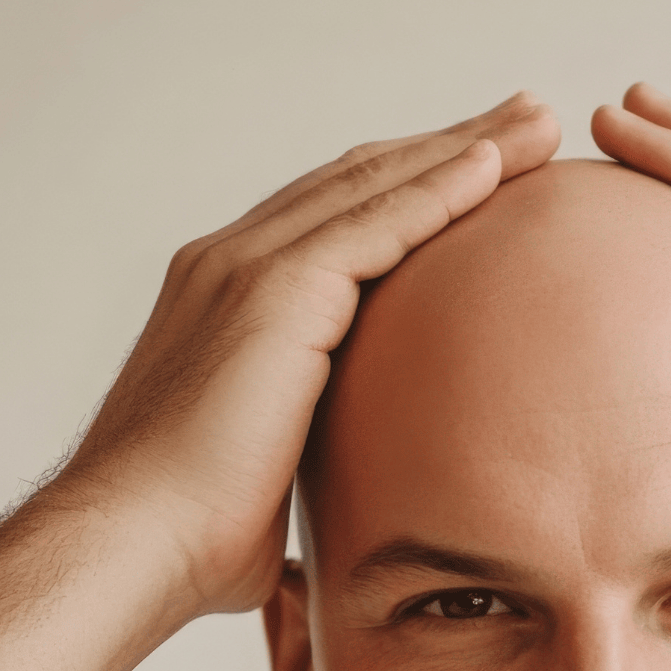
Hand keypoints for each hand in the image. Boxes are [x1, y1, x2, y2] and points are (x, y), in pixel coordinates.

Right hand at [59, 92, 559, 615]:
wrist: (134, 547)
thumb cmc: (192, 538)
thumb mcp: (268, 478)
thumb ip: (310, 461)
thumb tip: (351, 510)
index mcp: (226, 304)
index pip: (336, 222)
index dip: (412, 189)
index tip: (484, 173)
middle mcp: (229, 266)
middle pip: (361, 181)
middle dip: (450, 147)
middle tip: (527, 123)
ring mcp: (246, 269)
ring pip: (375, 184)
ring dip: (463, 151)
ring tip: (536, 126)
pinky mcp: (274, 290)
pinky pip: (375, 221)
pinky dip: (437, 189)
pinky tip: (492, 168)